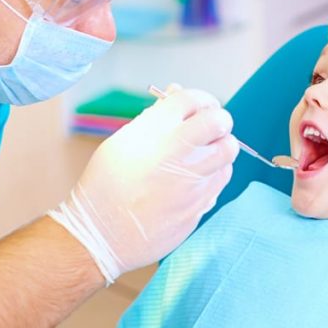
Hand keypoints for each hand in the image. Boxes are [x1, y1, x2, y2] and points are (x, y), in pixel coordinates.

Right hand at [49, 85, 239, 283]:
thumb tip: (175, 92)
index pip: (192, 99)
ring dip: (220, 147)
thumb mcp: (121, 143)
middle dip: (219, 120)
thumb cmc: (106, 186)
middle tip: (211, 127)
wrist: (100, 234)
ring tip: (204, 153)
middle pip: (219, 121)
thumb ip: (154, 117)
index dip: (201, 99)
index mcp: (153, 132)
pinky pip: (221, 179)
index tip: (200, 107)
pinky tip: (198, 177)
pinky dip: (215, 173)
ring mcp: (191, 181)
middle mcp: (175, 152)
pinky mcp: (199, 205)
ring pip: (227, 151)